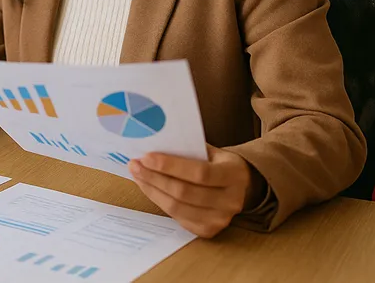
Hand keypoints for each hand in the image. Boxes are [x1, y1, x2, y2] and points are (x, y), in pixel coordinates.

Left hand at [129, 144, 262, 238]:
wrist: (240, 186)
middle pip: (184, 192)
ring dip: (152, 190)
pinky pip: (177, 217)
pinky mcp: (208, 231)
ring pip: (177, 207)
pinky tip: (149, 188)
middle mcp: (231, 201)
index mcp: (234, 174)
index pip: (199, 173)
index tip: (146, 157)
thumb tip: (153, 144)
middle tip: (134, 165)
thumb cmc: (217, 162)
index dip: (170, 166)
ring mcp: (221, 219)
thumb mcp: (210, 150)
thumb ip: (188, 148)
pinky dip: (159, 201)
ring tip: (137, 175)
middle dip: (154, 178)